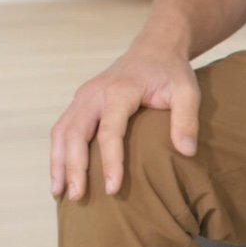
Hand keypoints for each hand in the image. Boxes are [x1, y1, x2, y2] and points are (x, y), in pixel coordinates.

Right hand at [50, 42, 199, 199]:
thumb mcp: (187, 91)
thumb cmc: (171, 73)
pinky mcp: (80, 103)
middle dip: (74, 168)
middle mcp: (95, 93)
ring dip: (58, 163)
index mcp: (119, 91)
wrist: (154, 48)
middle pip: (75, 133)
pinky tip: (60, 177)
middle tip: (78, 198)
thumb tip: (186, 152)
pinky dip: (58, 154)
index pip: (109, 131)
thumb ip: (186, 119)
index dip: (110, 162)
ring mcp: (84, 97)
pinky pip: (62, 129)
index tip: (113, 189)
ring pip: (62, 132)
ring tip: (59, 193)